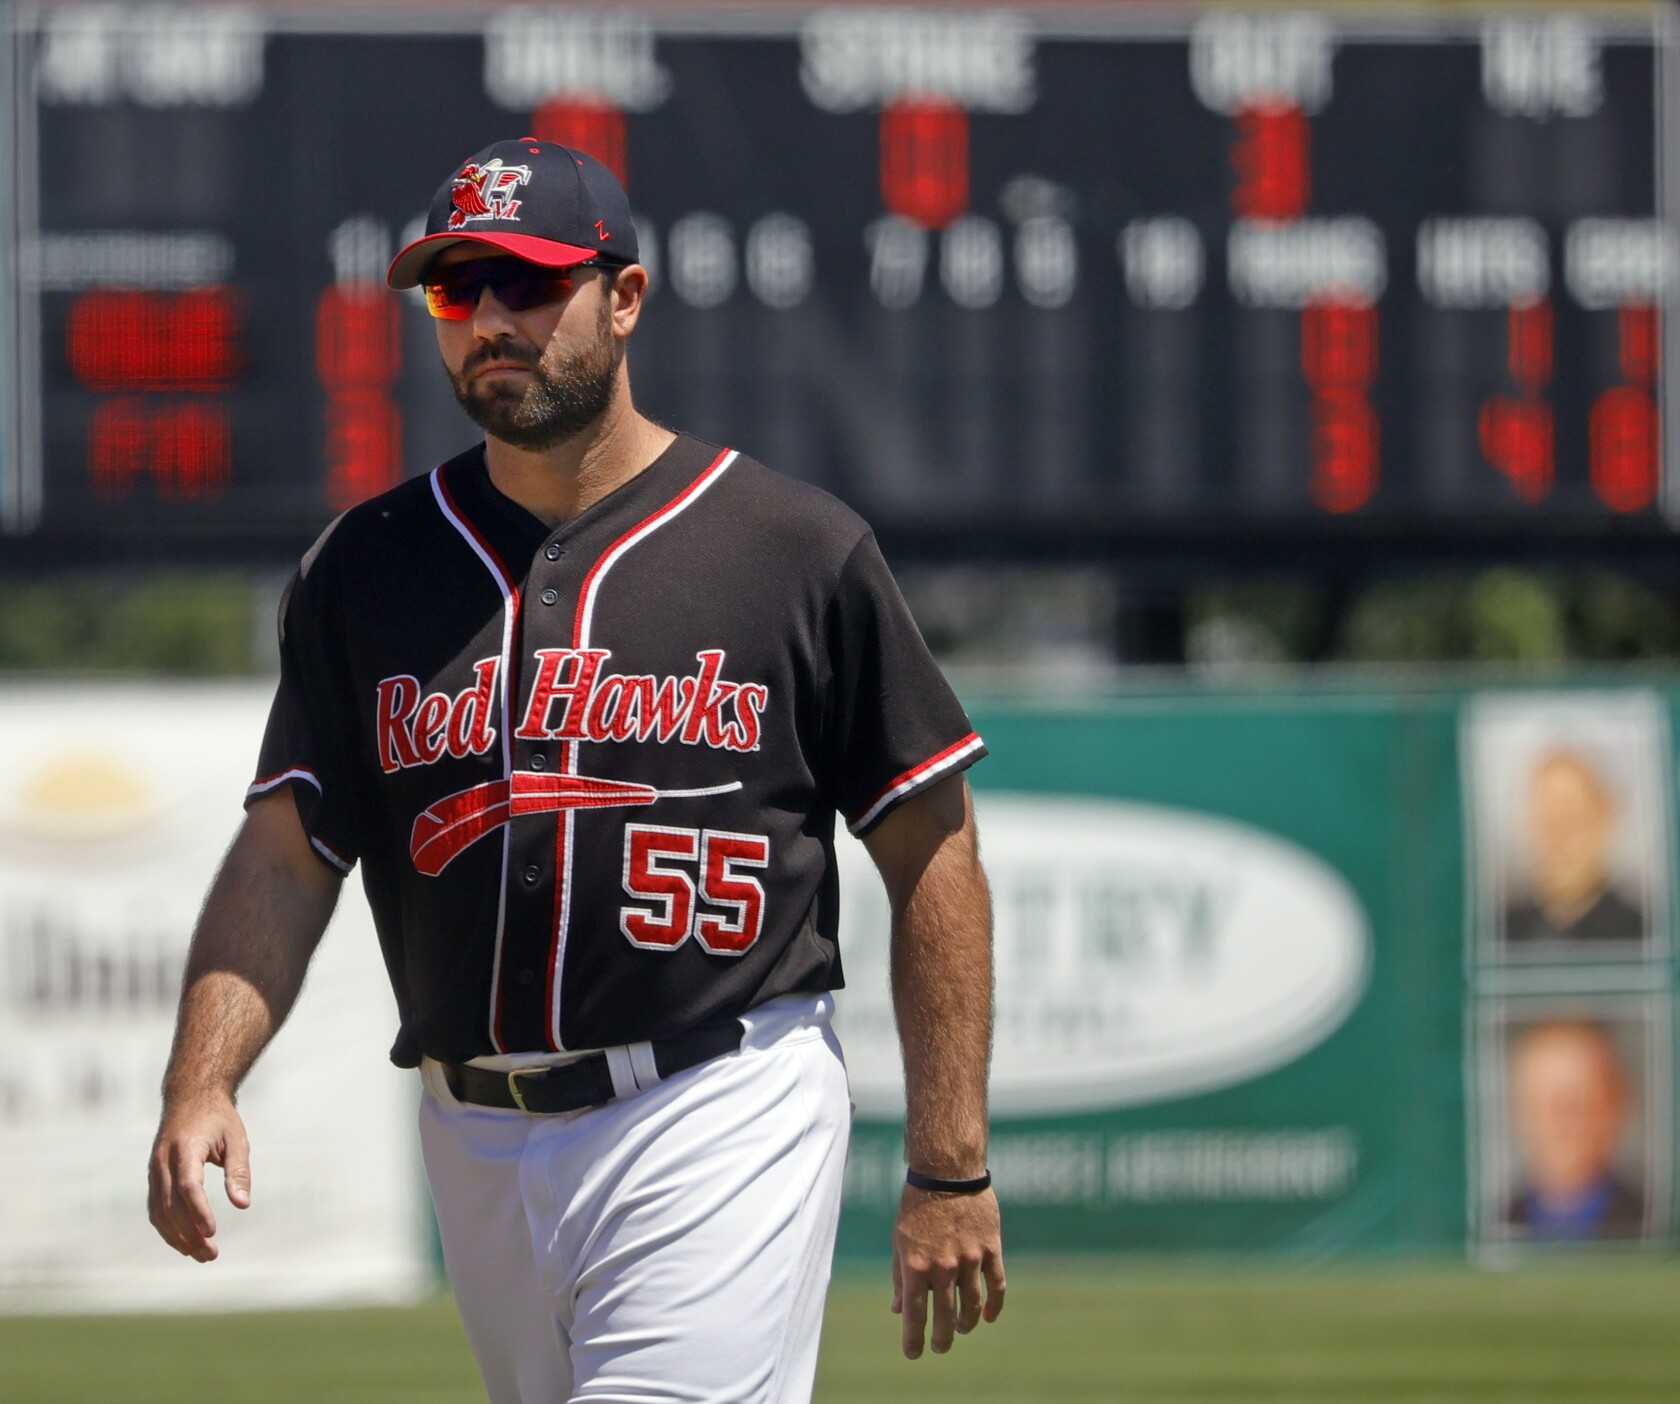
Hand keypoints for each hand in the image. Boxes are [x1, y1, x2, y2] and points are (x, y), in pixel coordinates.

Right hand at [147, 1095, 251, 1262]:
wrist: (190, 1097)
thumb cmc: (218, 1118)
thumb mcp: (236, 1139)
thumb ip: (239, 1171)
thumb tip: (242, 1205)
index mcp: (186, 1147)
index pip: (188, 1185)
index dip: (198, 1211)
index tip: (212, 1231)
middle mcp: (163, 1161)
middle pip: (171, 1205)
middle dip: (189, 1234)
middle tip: (212, 1254)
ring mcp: (154, 1170)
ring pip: (159, 1212)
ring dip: (178, 1237)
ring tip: (202, 1254)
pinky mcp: (153, 1178)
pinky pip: (156, 1209)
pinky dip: (168, 1229)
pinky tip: (186, 1242)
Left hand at [890, 1183, 1005, 1358]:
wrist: (947, 1172)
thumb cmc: (916, 1206)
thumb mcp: (899, 1240)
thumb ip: (899, 1276)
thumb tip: (898, 1309)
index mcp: (915, 1265)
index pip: (914, 1314)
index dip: (913, 1339)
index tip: (913, 1354)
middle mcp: (943, 1267)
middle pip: (945, 1317)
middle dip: (942, 1338)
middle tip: (940, 1346)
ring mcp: (969, 1259)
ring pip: (972, 1306)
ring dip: (966, 1324)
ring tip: (961, 1329)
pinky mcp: (990, 1250)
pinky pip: (996, 1286)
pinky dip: (994, 1306)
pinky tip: (988, 1317)